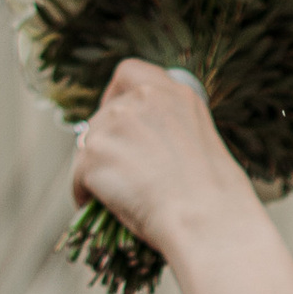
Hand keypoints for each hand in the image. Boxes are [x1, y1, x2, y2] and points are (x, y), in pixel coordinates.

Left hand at [71, 60, 249, 251]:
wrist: (205, 220)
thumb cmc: (215, 199)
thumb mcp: (202, 145)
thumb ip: (168, 131)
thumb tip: (141, 148)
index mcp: (173, 93)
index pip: (128, 73)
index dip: (115, 95)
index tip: (117, 117)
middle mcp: (141, 99)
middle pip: (103, 116)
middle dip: (107, 146)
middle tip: (120, 179)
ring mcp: (114, 123)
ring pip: (88, 148)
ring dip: (96, 172)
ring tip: (113, 201)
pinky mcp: (94, 153)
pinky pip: (77, 177)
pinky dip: (84, 195)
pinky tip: (100, 211)